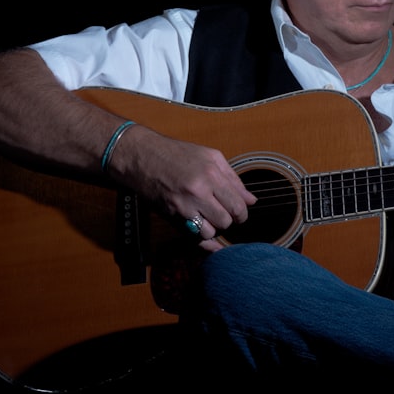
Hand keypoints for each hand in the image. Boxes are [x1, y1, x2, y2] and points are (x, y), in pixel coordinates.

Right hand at [111, 128, 257, 252]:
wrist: (142, 157)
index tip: (239, 213)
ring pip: (210, 232)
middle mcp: (198, 191)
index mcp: (211, 174)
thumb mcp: (210, 157)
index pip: (238, 205)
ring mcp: (183, 205)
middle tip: (224, 214)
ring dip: (212, 228)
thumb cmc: (177, 154)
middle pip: (226, 221)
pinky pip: (192, 237)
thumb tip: (251, 200)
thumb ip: (233, 179)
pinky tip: (208, 238)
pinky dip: (202, 240)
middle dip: (229, 220)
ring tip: (209, 217)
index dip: (242, 213)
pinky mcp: (171, 216)